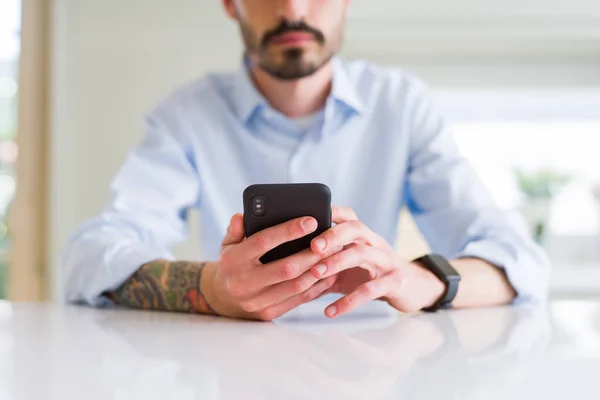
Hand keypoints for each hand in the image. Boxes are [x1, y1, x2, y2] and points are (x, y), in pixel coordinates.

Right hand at [202, 213, 338, 320]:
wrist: (223, 299)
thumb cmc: (232, 264)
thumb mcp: (227, 244)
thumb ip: (236, 229)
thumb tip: (241, 216)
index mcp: (233, 261)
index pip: (263, 242)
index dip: (288, 231)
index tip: (311, 221)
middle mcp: (244, 283)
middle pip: (285, 268)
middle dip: (311, 253)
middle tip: (332, 240)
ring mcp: (257, 301)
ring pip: (295, 286)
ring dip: (318, 270)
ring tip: (334, 255)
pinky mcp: (269, 313)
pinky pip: (298, 300)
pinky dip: (317, 286)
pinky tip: (328, 273)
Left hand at [309, 206, 445, 317]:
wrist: (413, 288)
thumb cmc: (372, 275)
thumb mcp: (348, 268)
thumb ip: (322, 266)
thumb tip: (287, 270)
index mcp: (363, 237)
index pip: (347, 216)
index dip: (330, 211)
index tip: (308, 214)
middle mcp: (375, 243)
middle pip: (356, 228)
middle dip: (333, 234)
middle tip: (312, 245)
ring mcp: (386, 261)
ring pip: (363, 253)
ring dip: (337, 262)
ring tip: (315, 273)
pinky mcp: (395, 282)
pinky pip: (372, 289)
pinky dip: (350, 301)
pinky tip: (331, 311)